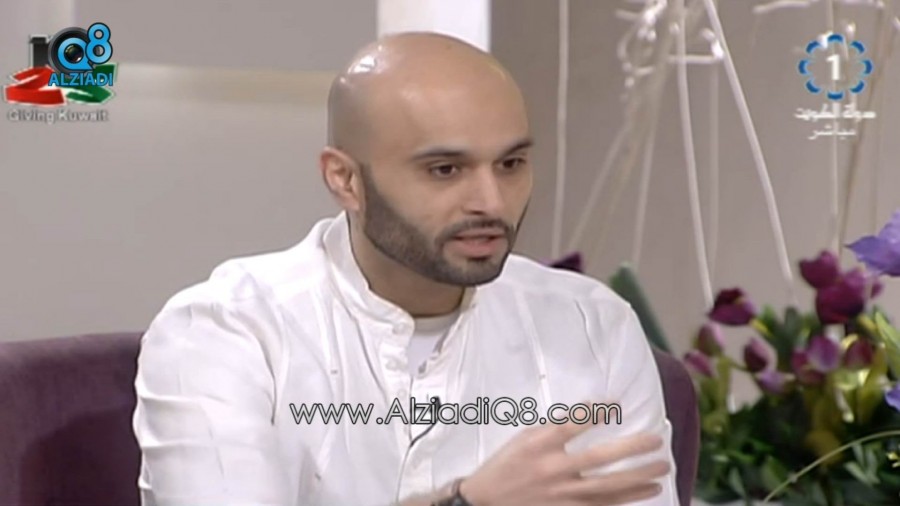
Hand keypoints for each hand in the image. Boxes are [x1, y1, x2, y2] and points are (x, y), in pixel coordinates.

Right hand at [458, 417, 669, 505]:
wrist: (487, 503)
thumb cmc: (507, 465)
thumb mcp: (524, 438)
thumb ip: (553, 428)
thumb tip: (588, 411)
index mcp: (538, 446)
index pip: (571, 425)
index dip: (594, 413)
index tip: (617, 403)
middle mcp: (552, 470)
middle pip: (598, 458)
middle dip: (631, 449)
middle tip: (656, 440)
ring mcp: (562, 495)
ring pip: (608, 487)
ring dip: (638, 477)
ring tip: (662, 468)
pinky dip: (628, 499)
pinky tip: (648, 491)